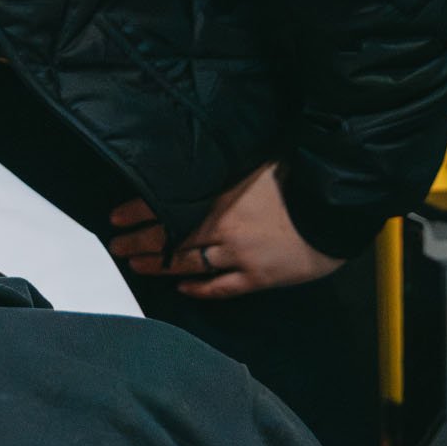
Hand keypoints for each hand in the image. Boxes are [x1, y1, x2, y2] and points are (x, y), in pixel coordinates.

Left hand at [107, 161, 343, 297]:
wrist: (331, 207)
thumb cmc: (294, 176)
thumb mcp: (251, 161)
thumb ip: (222, 167)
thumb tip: (197, 156)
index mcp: (216, 197)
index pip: (164, 206)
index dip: (137, 213)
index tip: (115, 218)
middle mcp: (220, 229)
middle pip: (169, 239)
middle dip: (139, 243)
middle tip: (116, 246)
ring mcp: (239, 257)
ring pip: (189, 265)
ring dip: (161, 266)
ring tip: (137, 265)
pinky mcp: (259, 278)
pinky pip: (223, 288)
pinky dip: (201, 290)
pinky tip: (183, 289)